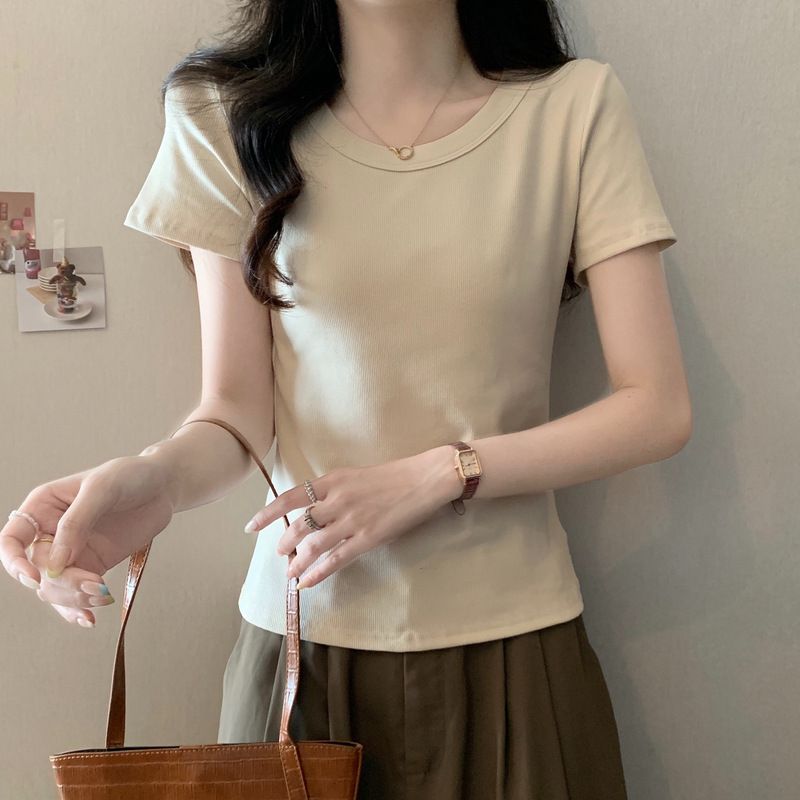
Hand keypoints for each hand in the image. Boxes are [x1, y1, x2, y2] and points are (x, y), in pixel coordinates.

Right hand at [1, 455, 177, 627]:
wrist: (164, 485)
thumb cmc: (130, 476)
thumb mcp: (102, 489)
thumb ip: (76, 523)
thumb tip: (55, 563)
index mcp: (43, 507)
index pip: (12, 541)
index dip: (16, 563)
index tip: (37, 577)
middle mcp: (51, 532)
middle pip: (38, 570)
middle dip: (64, 583)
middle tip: (95, 585)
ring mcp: (72, 551)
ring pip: (55, 588)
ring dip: (74, 598)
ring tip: (103, 594)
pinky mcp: (93, 564)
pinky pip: (75, 594)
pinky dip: (78, 608)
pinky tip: (88, 618)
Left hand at [244, 446, 461, 589]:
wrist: (425, 478)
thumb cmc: (394, 475)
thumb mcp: (356, 475)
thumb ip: (335, 492)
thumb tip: (315, 511)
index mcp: (334, 480)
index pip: (290, 497)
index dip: (268, 514)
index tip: (252, 526)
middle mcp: (338, 499)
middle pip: (299, 526)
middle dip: (285, 543)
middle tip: (281, 553)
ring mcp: (352, 520)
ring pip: (314, 545)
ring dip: (298, 562)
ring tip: (291, 572)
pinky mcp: (368, 537)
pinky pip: (337, 559)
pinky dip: (318, 573)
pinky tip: (307, 582)